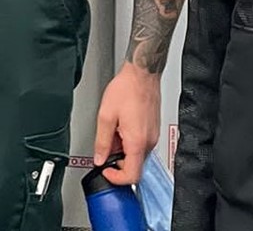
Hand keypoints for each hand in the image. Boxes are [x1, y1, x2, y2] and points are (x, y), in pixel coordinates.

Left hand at [93, 61, 160, 185]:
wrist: (142, 74)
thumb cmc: (127, 89)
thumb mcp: (106, 116)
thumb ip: (101, 141)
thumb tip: (98, 158)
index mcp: (137, 142)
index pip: (132, 176)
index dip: (116, 178)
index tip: (106, 170)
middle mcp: (149, 142)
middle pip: (134, 166)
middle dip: (117, 159)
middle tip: (107, 144)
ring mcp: (153, 136)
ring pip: (137, 154)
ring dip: (123, 149)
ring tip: (115, 130)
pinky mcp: (153, 130)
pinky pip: (141, 144)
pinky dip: (129, 141)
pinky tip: (122, 125)